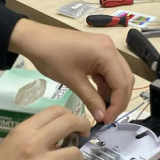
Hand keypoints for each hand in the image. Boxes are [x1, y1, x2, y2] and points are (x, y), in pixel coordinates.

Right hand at [0, 106, 89, 159]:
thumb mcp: (11, 145)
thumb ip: (33, 137)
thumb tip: (59, 135)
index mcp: (22, 131)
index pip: (56, 111)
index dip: (70, 115)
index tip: (73, 124)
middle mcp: (33, 143)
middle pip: (70, 122)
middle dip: (83, 126)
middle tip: (83, 135)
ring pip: (75, 152)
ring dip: (77, 157)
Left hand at [9, 19, 133, 123]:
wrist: (34, 39)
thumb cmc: (51, 58)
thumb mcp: (72, 80)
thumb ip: (91, 99)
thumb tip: (102, 117)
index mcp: (107, 53)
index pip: (122, 83)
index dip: (117, 104)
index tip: (107, 120)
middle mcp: (111, 48)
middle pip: (124, 79)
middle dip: (118, 100)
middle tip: (107, 117)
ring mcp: (105, 49)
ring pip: (117, 76)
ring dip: (112, 93)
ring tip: (102, 111)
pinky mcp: (97, 52)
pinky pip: (107, 71)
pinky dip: (104, 85)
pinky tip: (97, 99)